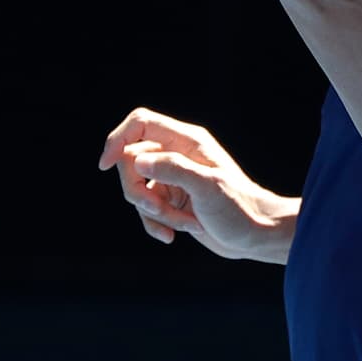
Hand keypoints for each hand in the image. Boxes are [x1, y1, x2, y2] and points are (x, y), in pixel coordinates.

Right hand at [99, 108, 296, 262]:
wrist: (255, 236)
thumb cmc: (239, 207)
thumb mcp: (207, 186)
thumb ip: (172, 169)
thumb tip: (136, 161)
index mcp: (186, 141)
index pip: (140, 124)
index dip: (118, 139)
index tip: (105, 164)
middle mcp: (176, 155)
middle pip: (130, 161)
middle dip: (137, 191)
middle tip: (159, 209)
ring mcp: (172, 178)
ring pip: (135, 189)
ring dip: (152, 213)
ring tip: (182, 224)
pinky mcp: (171, 200)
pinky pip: (145, 209)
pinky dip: (153, 224)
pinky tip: (172, 236)